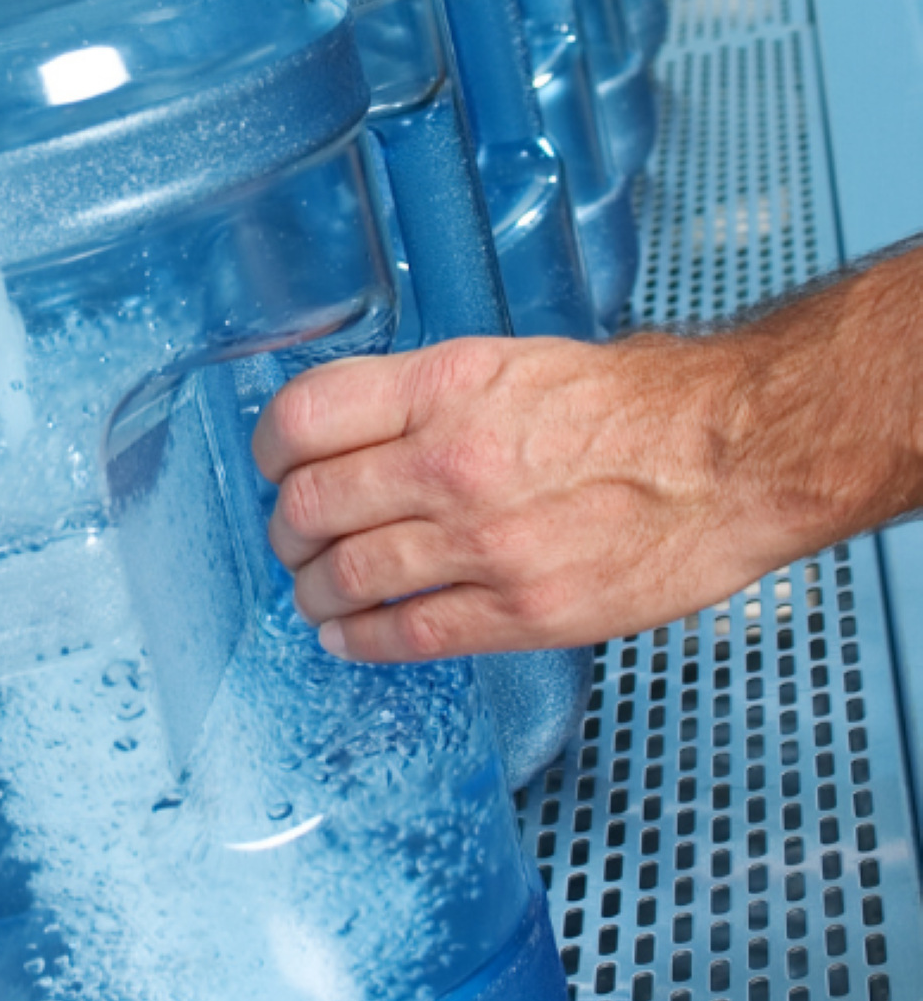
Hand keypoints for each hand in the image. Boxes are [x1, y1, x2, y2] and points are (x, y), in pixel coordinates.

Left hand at [250, 281, 921, 661]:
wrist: (731, 458)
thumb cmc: (636, 404)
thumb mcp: (512, 362)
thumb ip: (427, 395)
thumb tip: (356, 426)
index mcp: (446, 388)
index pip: (303, 417)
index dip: (269, 446)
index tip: (271, 462)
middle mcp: (451, 463)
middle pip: (308, 504)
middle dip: (285, 526)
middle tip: (291, 533)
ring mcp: (483, 544)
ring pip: (345, 575)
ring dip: (311, 586)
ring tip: (312, 587)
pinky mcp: (521, 610)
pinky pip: (406, 634)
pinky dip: (359, 638)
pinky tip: (347, 633)